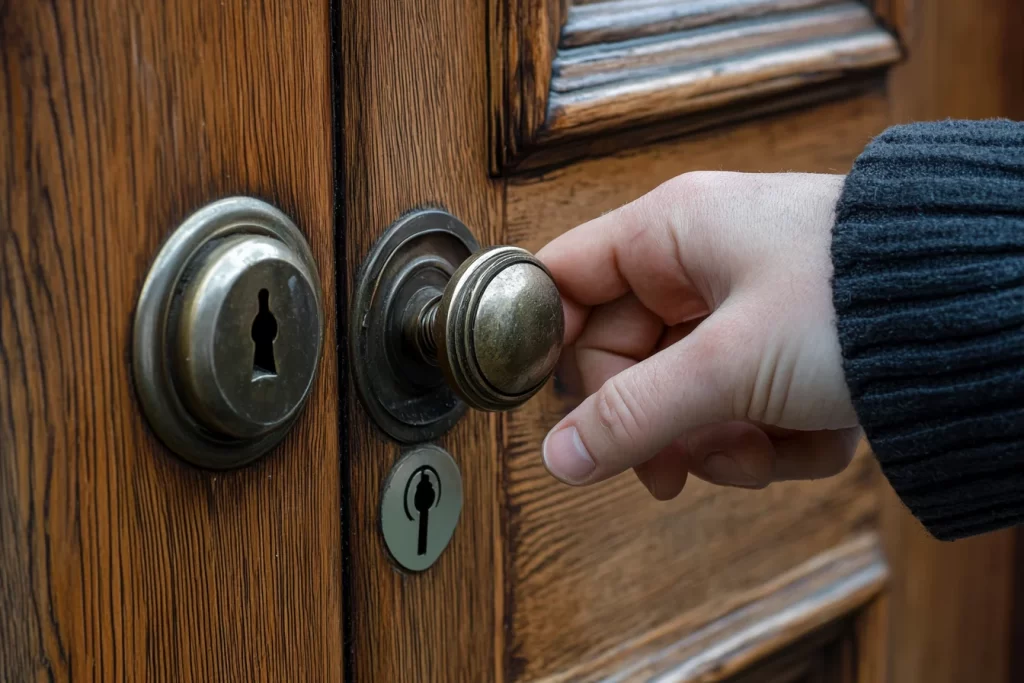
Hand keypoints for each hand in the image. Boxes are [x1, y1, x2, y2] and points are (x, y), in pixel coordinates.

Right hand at [537, 172, 860, 498]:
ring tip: (760, 452)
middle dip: (658, 423)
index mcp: (672, 232)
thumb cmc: (857, 300)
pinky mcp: (784, 350)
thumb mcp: (726, 365)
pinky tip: (810, 435)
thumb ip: (632, 416)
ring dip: (721, 443)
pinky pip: (741, 408)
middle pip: (626, 357)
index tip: (557, 410)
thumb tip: (559, 459)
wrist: (981, 320)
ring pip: (685, 395)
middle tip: (671, 469)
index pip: (566, 280)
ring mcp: (744, 310)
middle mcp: (701, 264)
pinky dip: (772, 440)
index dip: (548, 343)